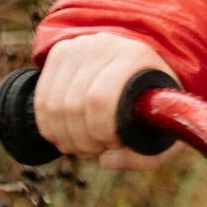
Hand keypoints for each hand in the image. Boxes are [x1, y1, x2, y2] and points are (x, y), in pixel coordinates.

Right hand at [34, 33, 178, 171]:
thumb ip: (146, 156)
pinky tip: (66, 134)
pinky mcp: (60, 52)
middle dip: (81, 139)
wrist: (144, 62)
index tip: (113, 143)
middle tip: (96, 148)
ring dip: (64, 136)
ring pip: (53, 104)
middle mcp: (104, 45)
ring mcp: (78, 45)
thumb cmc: (155, 100)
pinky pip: (42, 99)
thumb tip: (105, 160)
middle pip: (72, 104)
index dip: (100, 131)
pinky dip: (49, 126)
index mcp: (135, 56)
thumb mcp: (165, 129)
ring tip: (83, 144)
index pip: (100, 99)